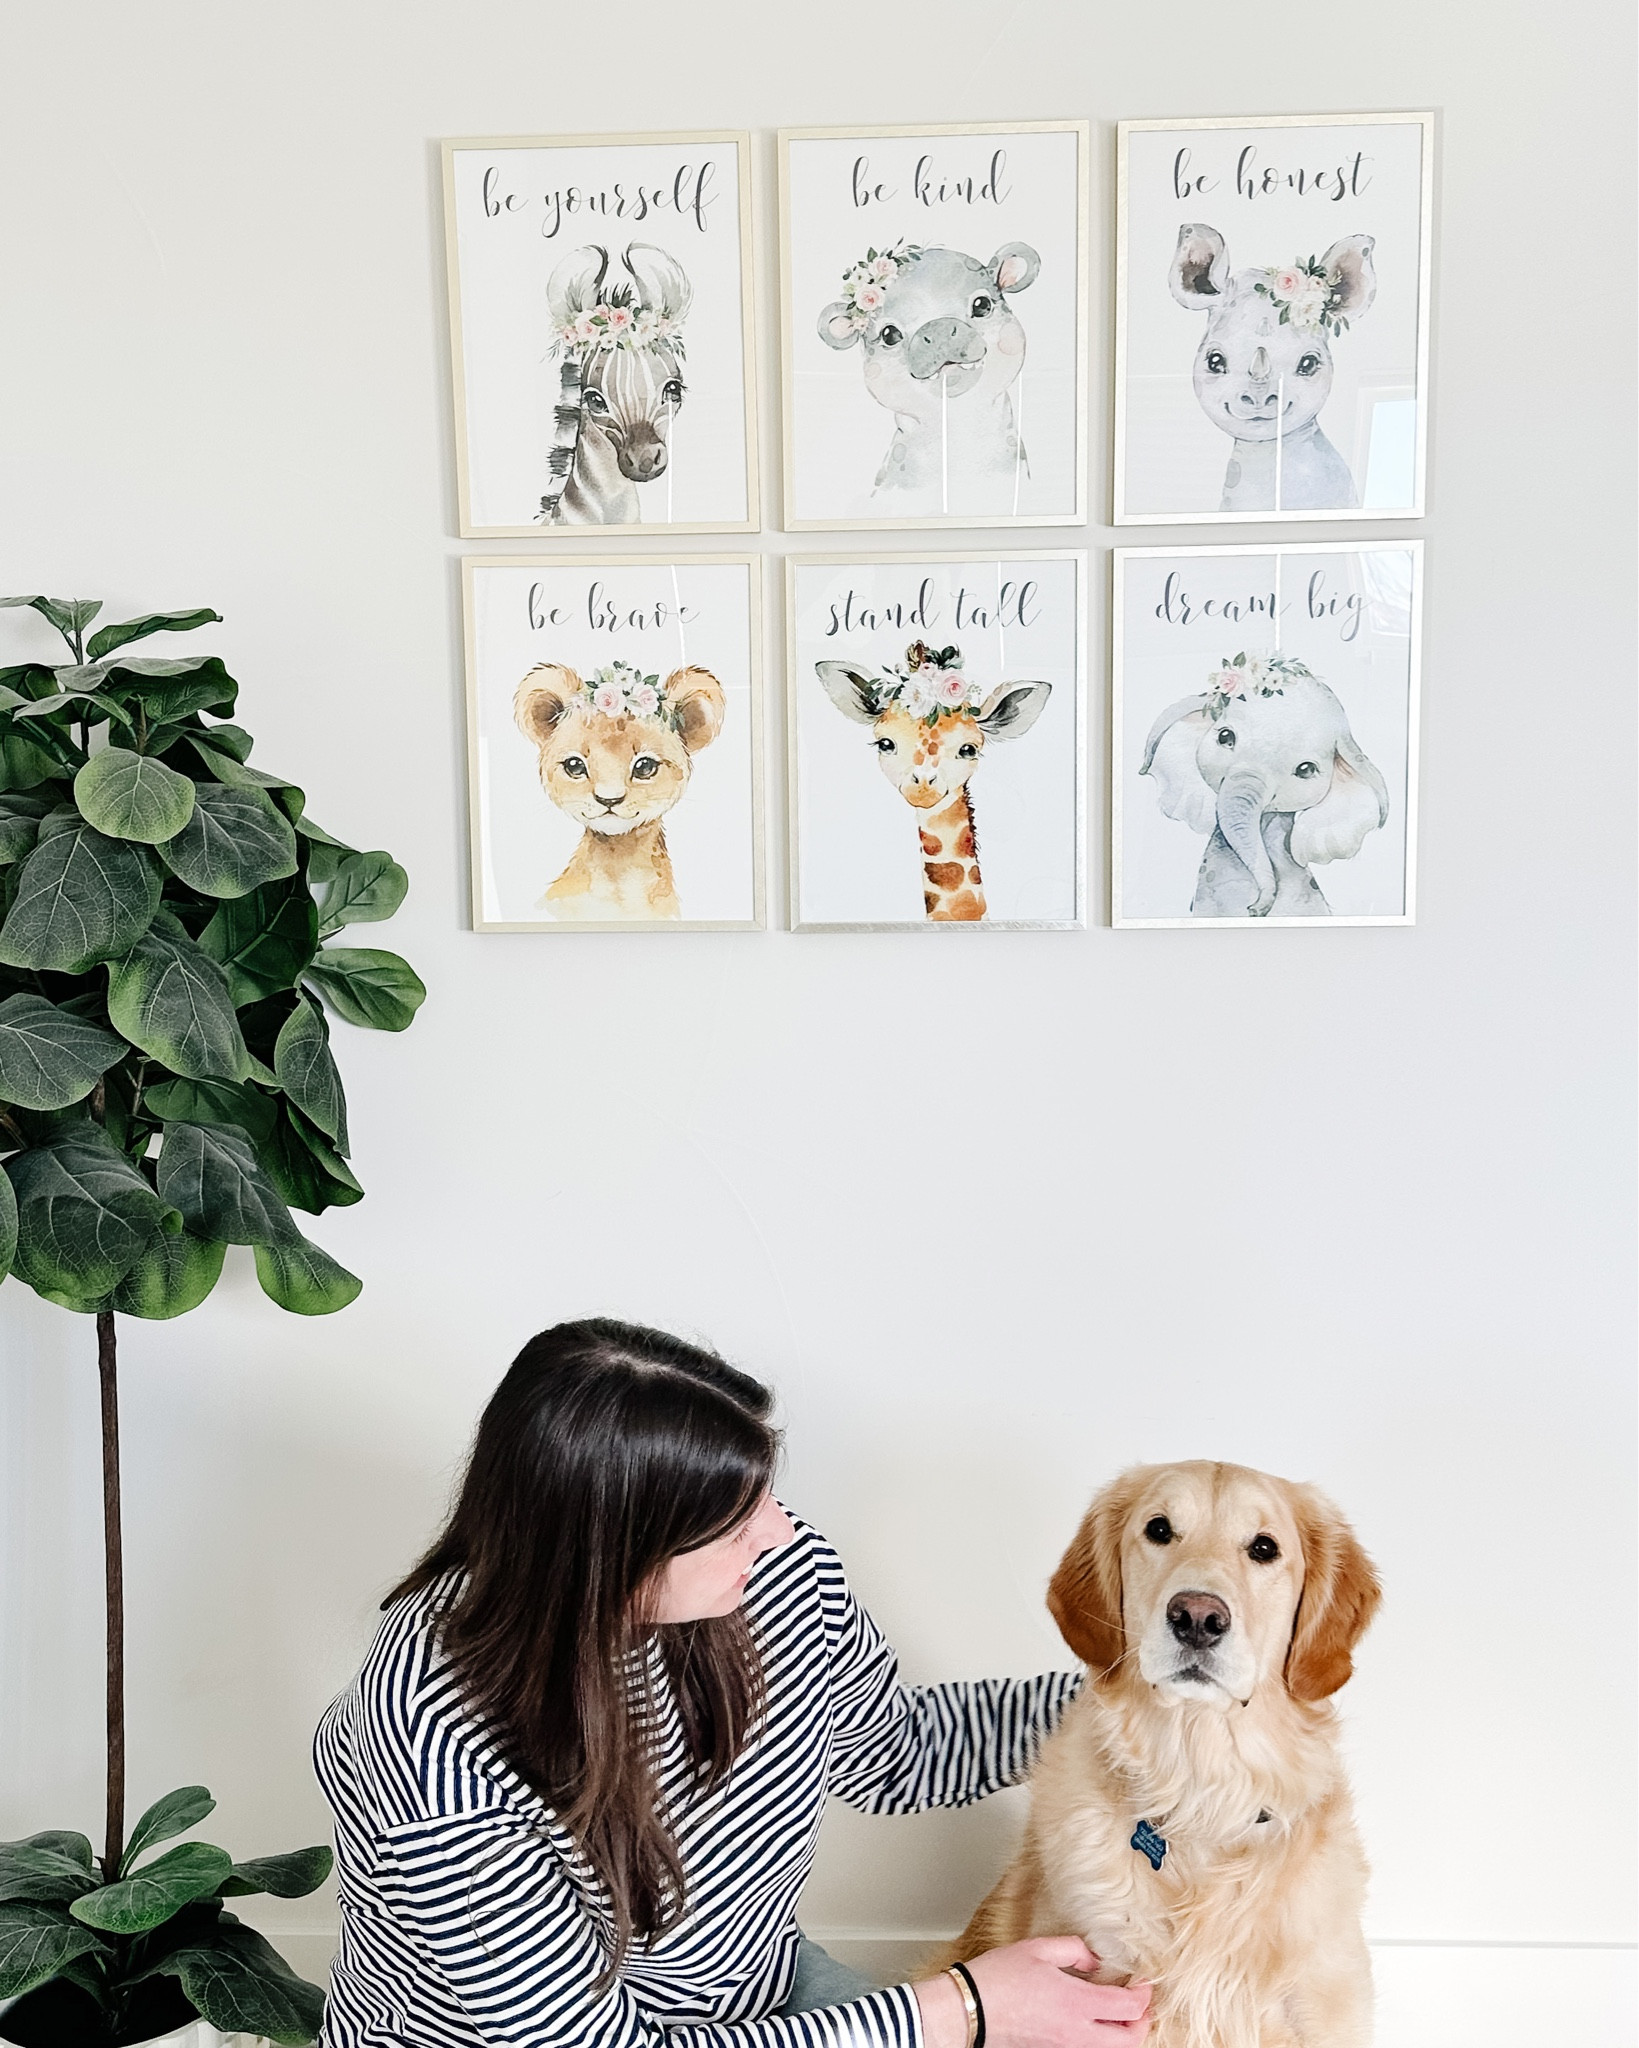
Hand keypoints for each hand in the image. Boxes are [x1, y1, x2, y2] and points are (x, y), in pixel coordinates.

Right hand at [913, 1939, 1151, 2047]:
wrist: (970, 2010)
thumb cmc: (999, 1978)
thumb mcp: (1039, 1948)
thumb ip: (1075, 1950)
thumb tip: (1095, 1959)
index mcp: (1077, 2004)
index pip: (1130, 2008)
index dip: (1145, 1994)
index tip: (1145, 1981)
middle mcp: (1077, 2033)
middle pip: (1129, 2041)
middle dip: (1142, 2022)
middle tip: (1140, 2002)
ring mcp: (1065, 2047)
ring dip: (1122, 2032)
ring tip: (1117, 2010)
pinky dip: (1100, 2036)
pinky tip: (1090, 2016)